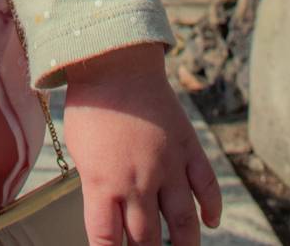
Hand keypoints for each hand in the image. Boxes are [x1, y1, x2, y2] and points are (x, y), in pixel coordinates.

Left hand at [63, 44, 221, 245]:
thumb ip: (94, 182)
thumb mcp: (78, 148)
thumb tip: (107, 207)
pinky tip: (210, 221)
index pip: (106, 241)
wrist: (115, 61)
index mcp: (103, 184)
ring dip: (183, 244)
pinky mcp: (187, 148)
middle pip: (146, 240)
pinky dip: (211, 207)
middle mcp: (138, 182)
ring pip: (182, 223)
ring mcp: (167, 166)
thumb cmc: (89, 104)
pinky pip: (206, 186)